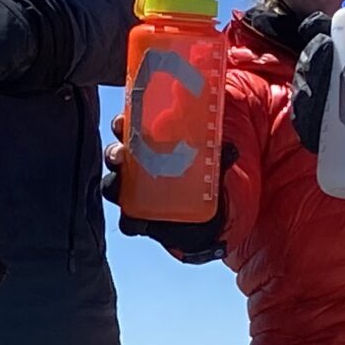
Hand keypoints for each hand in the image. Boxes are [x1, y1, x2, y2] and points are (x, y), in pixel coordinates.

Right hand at [101, 124, 232, 263]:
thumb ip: (220, 155)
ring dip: (114, 184)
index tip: (123, 122)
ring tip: (121, 182)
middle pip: (115, 156)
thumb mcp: (213, 162)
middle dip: (113, 153)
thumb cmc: (203, 178)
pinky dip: (130, 222)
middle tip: (120, 153)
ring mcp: (136, 194)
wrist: (208, 218)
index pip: (128, 130)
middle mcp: (137, 168)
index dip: (121, 125)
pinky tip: (138, 222)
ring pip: (114, 187)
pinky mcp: (141, 219)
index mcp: (150, 146)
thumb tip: (231, 149)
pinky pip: (128, 221)